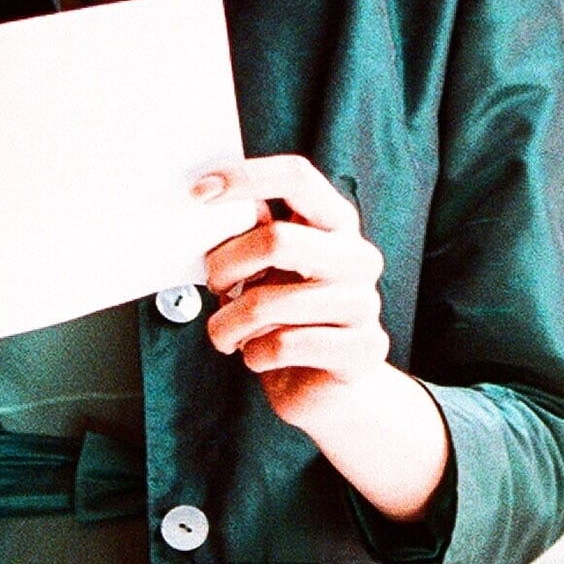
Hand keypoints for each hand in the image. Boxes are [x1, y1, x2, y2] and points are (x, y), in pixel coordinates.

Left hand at [197, 156, 395, 429]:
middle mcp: (358, 257)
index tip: (198, 193)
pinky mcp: (362, 348)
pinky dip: (255, 354)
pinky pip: (285, 345)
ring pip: (270, 302)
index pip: (298, 177)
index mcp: (336, 223)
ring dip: (228, 323)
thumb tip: (214, 201)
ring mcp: (365, 303)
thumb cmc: (286, 318)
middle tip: (212, 284)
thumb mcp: (266, 269)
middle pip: (278, 239)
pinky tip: (258, 355)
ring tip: (225, 333)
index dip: (246, 177)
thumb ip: (251, 233)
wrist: (322, 385)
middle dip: (225, 265)